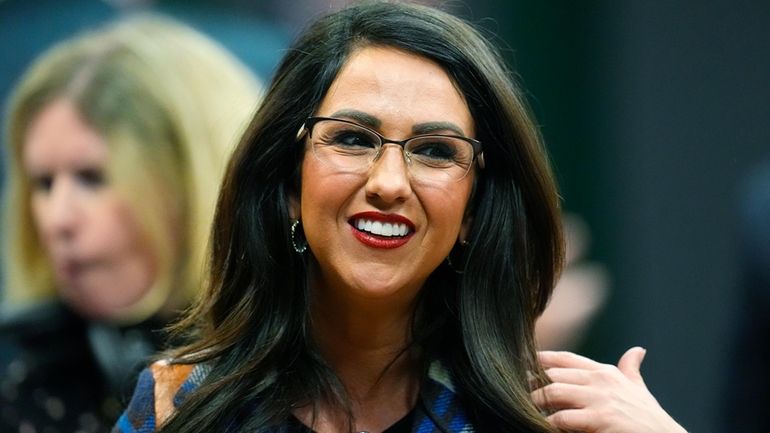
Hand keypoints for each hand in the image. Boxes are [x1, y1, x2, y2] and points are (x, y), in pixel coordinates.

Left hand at [531, 347, 686, 432]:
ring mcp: (600, 399)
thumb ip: (631, 369)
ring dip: (535, 400)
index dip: (541, 358)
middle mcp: (601, 380)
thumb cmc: (649, 419)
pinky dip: (548, 421)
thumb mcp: (638, 389)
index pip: (566, 358)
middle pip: (554, 373)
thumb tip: (637, 350)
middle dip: (532, 381)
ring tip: (522, 406)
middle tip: (515, 388)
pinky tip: (539, 424)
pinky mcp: (600, 419)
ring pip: (553, 392)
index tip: (521, 361)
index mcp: (606, 372)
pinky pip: (562, 418)